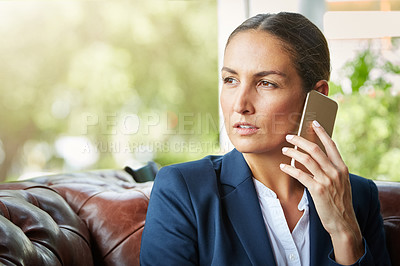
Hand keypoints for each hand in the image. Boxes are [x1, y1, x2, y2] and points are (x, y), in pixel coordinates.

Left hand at [279, 120, 363, 264]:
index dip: (322, 132)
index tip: (314, 123)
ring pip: (307, 159)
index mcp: (342, 168)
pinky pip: (300, 174)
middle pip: (315, 149)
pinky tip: (283, 166)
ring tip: (284, 150)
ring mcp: (327, 180)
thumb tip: (319, 158)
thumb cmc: (339, 202)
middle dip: (301, 140)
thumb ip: (333, 170)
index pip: (331, 145)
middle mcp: (335, 171)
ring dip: (293, 152)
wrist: (343, 222)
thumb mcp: (341, 183)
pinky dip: (290, 168)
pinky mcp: (318, 190)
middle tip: (290, 136)